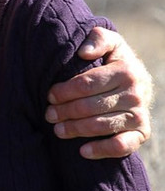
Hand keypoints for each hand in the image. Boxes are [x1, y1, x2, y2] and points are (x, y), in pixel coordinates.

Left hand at [45, 27, 152, 158]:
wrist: (138, 80)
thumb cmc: (113, 59)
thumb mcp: (109, 42)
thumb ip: (97, 39)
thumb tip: (84, 53)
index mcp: (126, 71)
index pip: (87, 84)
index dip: (65, 91)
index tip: (49, 95)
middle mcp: (135, 94)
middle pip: (91, 106)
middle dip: (66, 111)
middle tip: (48, 115)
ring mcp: (139, 115)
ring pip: (101, 125)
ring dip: (76, 129)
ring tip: (57, 130)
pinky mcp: (141, 133)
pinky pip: (122, 146)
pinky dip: (102, 150)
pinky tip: (82, 151)